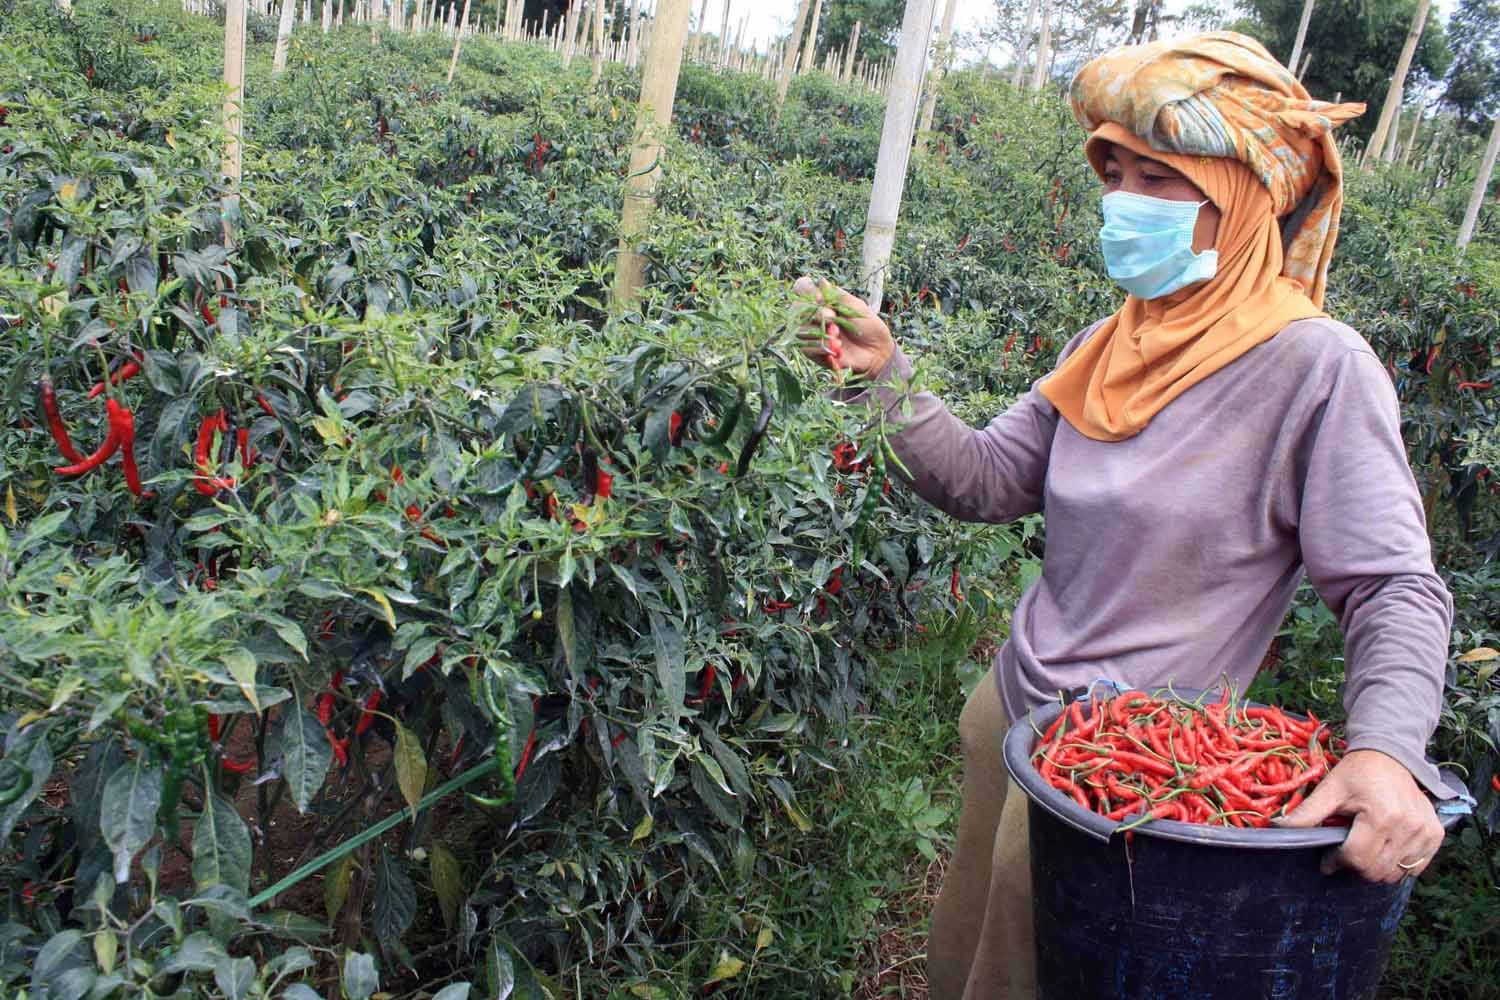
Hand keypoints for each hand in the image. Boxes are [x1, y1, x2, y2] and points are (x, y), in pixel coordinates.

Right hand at [791, 276, 894, 377]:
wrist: (876, 351)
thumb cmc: (867, 326)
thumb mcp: (856, 306)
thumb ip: (838, 295)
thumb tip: (820, 282)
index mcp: (822, 300)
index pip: (802, 287)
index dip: (806, 290)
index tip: (820, 297)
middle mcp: (813, 315)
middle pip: (796, 307)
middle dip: (815, 312)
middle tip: (832, 317)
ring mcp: (810, 333)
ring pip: (799, 327)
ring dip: (819, 329)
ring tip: (837, 334)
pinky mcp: (812, 351)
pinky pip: (805, 346)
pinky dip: (820, 345)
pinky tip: (835, 347)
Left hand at [1274, 749, 1444, 882]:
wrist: (1390, 756)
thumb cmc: (1357, 773)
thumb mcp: (1329, 789)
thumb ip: (1307, 813)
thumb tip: (1277, 828)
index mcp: (1381, 815)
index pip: (1357, 858)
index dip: (1336, 862)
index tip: (1326, 859)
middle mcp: (1408, 826)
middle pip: (1376, 870)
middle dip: (1354, 867)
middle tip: (1344, 853)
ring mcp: (1425, 832)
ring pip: (1396, 873)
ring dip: (1376, 868)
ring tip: (1363, 849)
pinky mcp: (1435, 835)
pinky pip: (1415, 867)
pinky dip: (1398, 865)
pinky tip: (1384, 849)